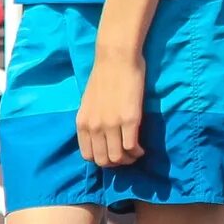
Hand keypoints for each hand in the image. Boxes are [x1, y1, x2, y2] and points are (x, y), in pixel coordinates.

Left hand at [75, 49, 145, 168]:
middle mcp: (94, 127)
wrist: (115, 60)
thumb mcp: (88, 103)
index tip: (112, 154)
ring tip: (135, 152)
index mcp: (82, 123)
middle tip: (126, 156)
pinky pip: (132, 147)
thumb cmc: (103, 77)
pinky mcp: (129, 120)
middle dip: (116, 163)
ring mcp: (111, 124)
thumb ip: (91, 120)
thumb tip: (98, 137)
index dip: (102, 159)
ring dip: (128, 159)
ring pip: (118, 158)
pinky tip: (141, 147)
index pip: (88, 156)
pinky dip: (137, 152)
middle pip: (103, 161)